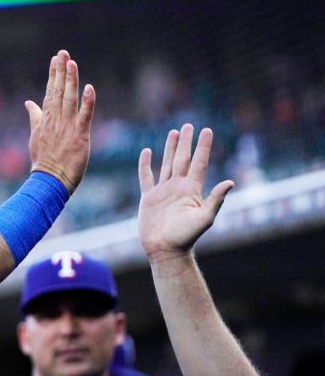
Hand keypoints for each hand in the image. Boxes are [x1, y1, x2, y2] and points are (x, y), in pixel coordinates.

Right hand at [25, 50, 95, 192]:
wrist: (49, 180)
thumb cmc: (43, 161)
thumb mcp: (35, 136)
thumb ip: (34, 117)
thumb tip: (28, 102)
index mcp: (46, 120)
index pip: (49, 92)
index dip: (53, 75)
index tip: (55, 59)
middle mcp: (55, 120)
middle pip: (58, 91)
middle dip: (61, 71)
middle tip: (63, 53)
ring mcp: (67, 127)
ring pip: (69, 99)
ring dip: (71, 80)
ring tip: (72, 62)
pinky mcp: (79, 136)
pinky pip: (85, 116)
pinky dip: (88, 102)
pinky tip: (90, 88)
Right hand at [138, 124, 233, 263]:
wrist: (165, 250)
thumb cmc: (185, 237)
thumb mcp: (204, 219)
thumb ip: (216, 200)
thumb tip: (230, 182)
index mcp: (192, 189)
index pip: (199, 163)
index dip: (203, 147)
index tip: (207, 130)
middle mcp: (178, 187)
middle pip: (183, 159)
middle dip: (186, 142)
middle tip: (189, 125)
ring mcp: (163, 191)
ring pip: (167, 164)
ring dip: (170, 148)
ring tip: (173, 133)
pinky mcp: (149, 198)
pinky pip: (146, 177)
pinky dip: (145, 165)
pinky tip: (146, 152)